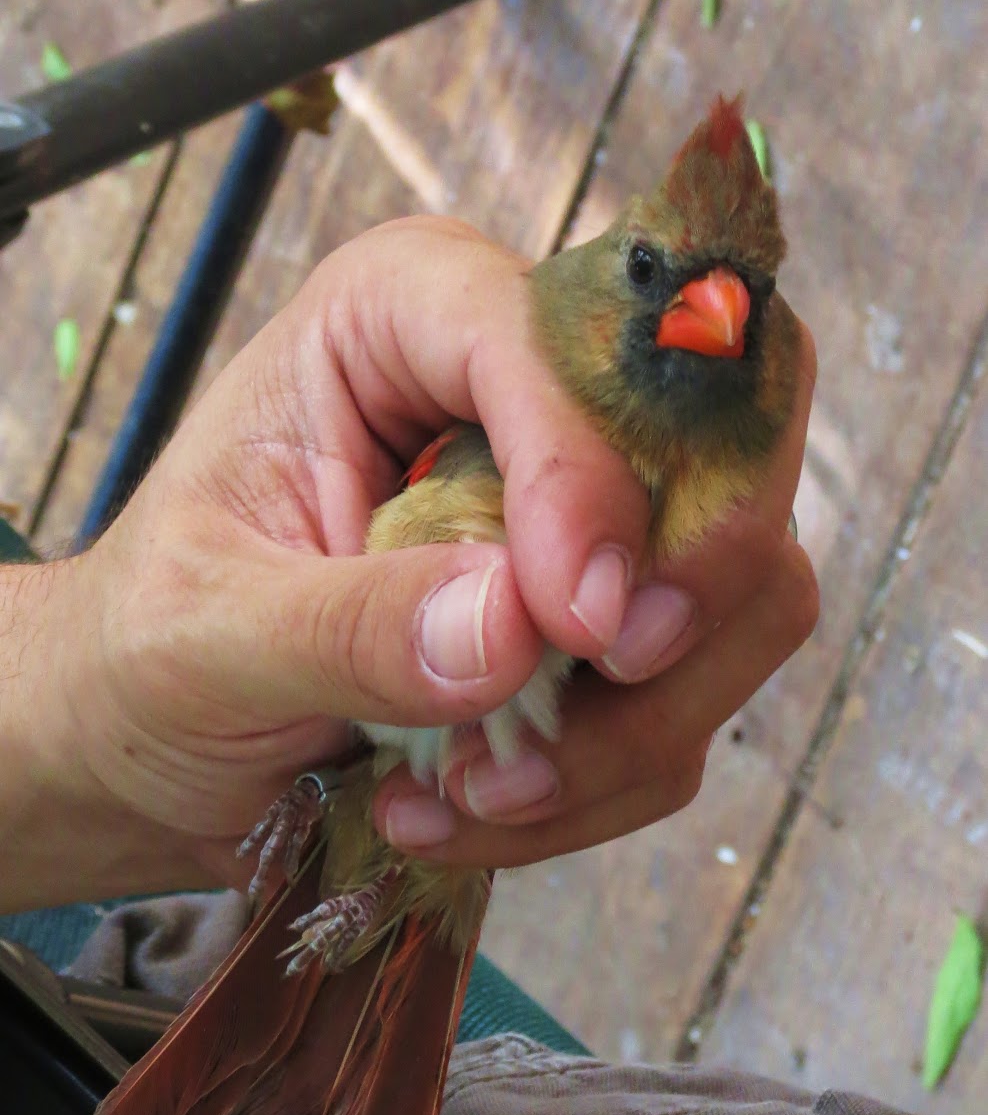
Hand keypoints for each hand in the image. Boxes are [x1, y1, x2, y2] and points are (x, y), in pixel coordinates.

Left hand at [0, 217, 815, 907]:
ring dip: (633, 723)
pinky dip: (607, 777)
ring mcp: (592, 500)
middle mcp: (524, 383)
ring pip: (740, 588)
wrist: (153, 733)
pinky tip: (473, 802)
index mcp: (408, 312)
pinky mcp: (616, 610)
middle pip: (716, 441)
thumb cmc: (153, 640)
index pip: (557, 344)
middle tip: (600, 690)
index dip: (590, 474)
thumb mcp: (205, 628)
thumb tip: (515, 630)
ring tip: (474, 790)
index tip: (581, 624)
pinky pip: (694, 694)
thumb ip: (348, 623)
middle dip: (682, 591)